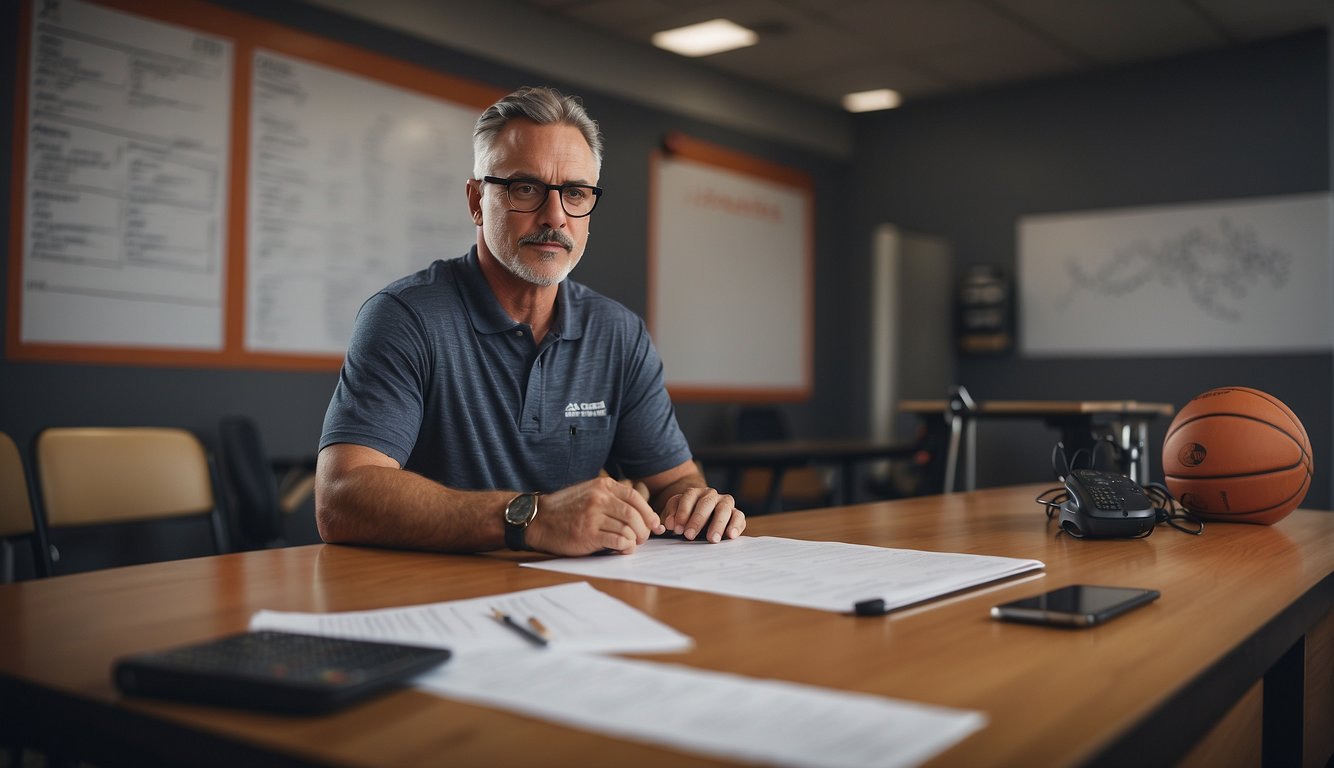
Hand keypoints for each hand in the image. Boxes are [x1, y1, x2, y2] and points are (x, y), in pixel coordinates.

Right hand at [526, 476, 664, 555]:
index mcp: (603, 486)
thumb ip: (612, 499)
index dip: (649, 513)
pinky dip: (625, 546)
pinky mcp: (588, 534)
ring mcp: (593, 515)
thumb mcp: (590, 493)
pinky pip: (618, 540)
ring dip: (635, 540)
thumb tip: (642, 515)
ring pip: (628, 528)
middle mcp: (599, 498)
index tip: (654, 525)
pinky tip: (622, 549)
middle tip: (643, 538)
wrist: (539, 520)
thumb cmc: (567, 509)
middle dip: (644, 529)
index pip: (635, 498)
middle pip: (635, 515)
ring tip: (632, 544)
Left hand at [662, 487, 744, 542]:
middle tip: (689, 535)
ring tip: (712, 539)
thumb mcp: (674, 515)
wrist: (701, 518)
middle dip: (697, 520)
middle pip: (706, 503)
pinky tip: (730, 535)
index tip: (677, 528)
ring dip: (717, 524)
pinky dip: (736, 525)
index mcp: (694, 493)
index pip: (689, 497)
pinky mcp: (736, 514)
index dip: (682, 512)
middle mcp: (711, 495)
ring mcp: (725, 503)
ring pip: (724, 509)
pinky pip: (739, 517)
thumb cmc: (686, 517)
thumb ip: (670, 516)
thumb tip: (669, 524)